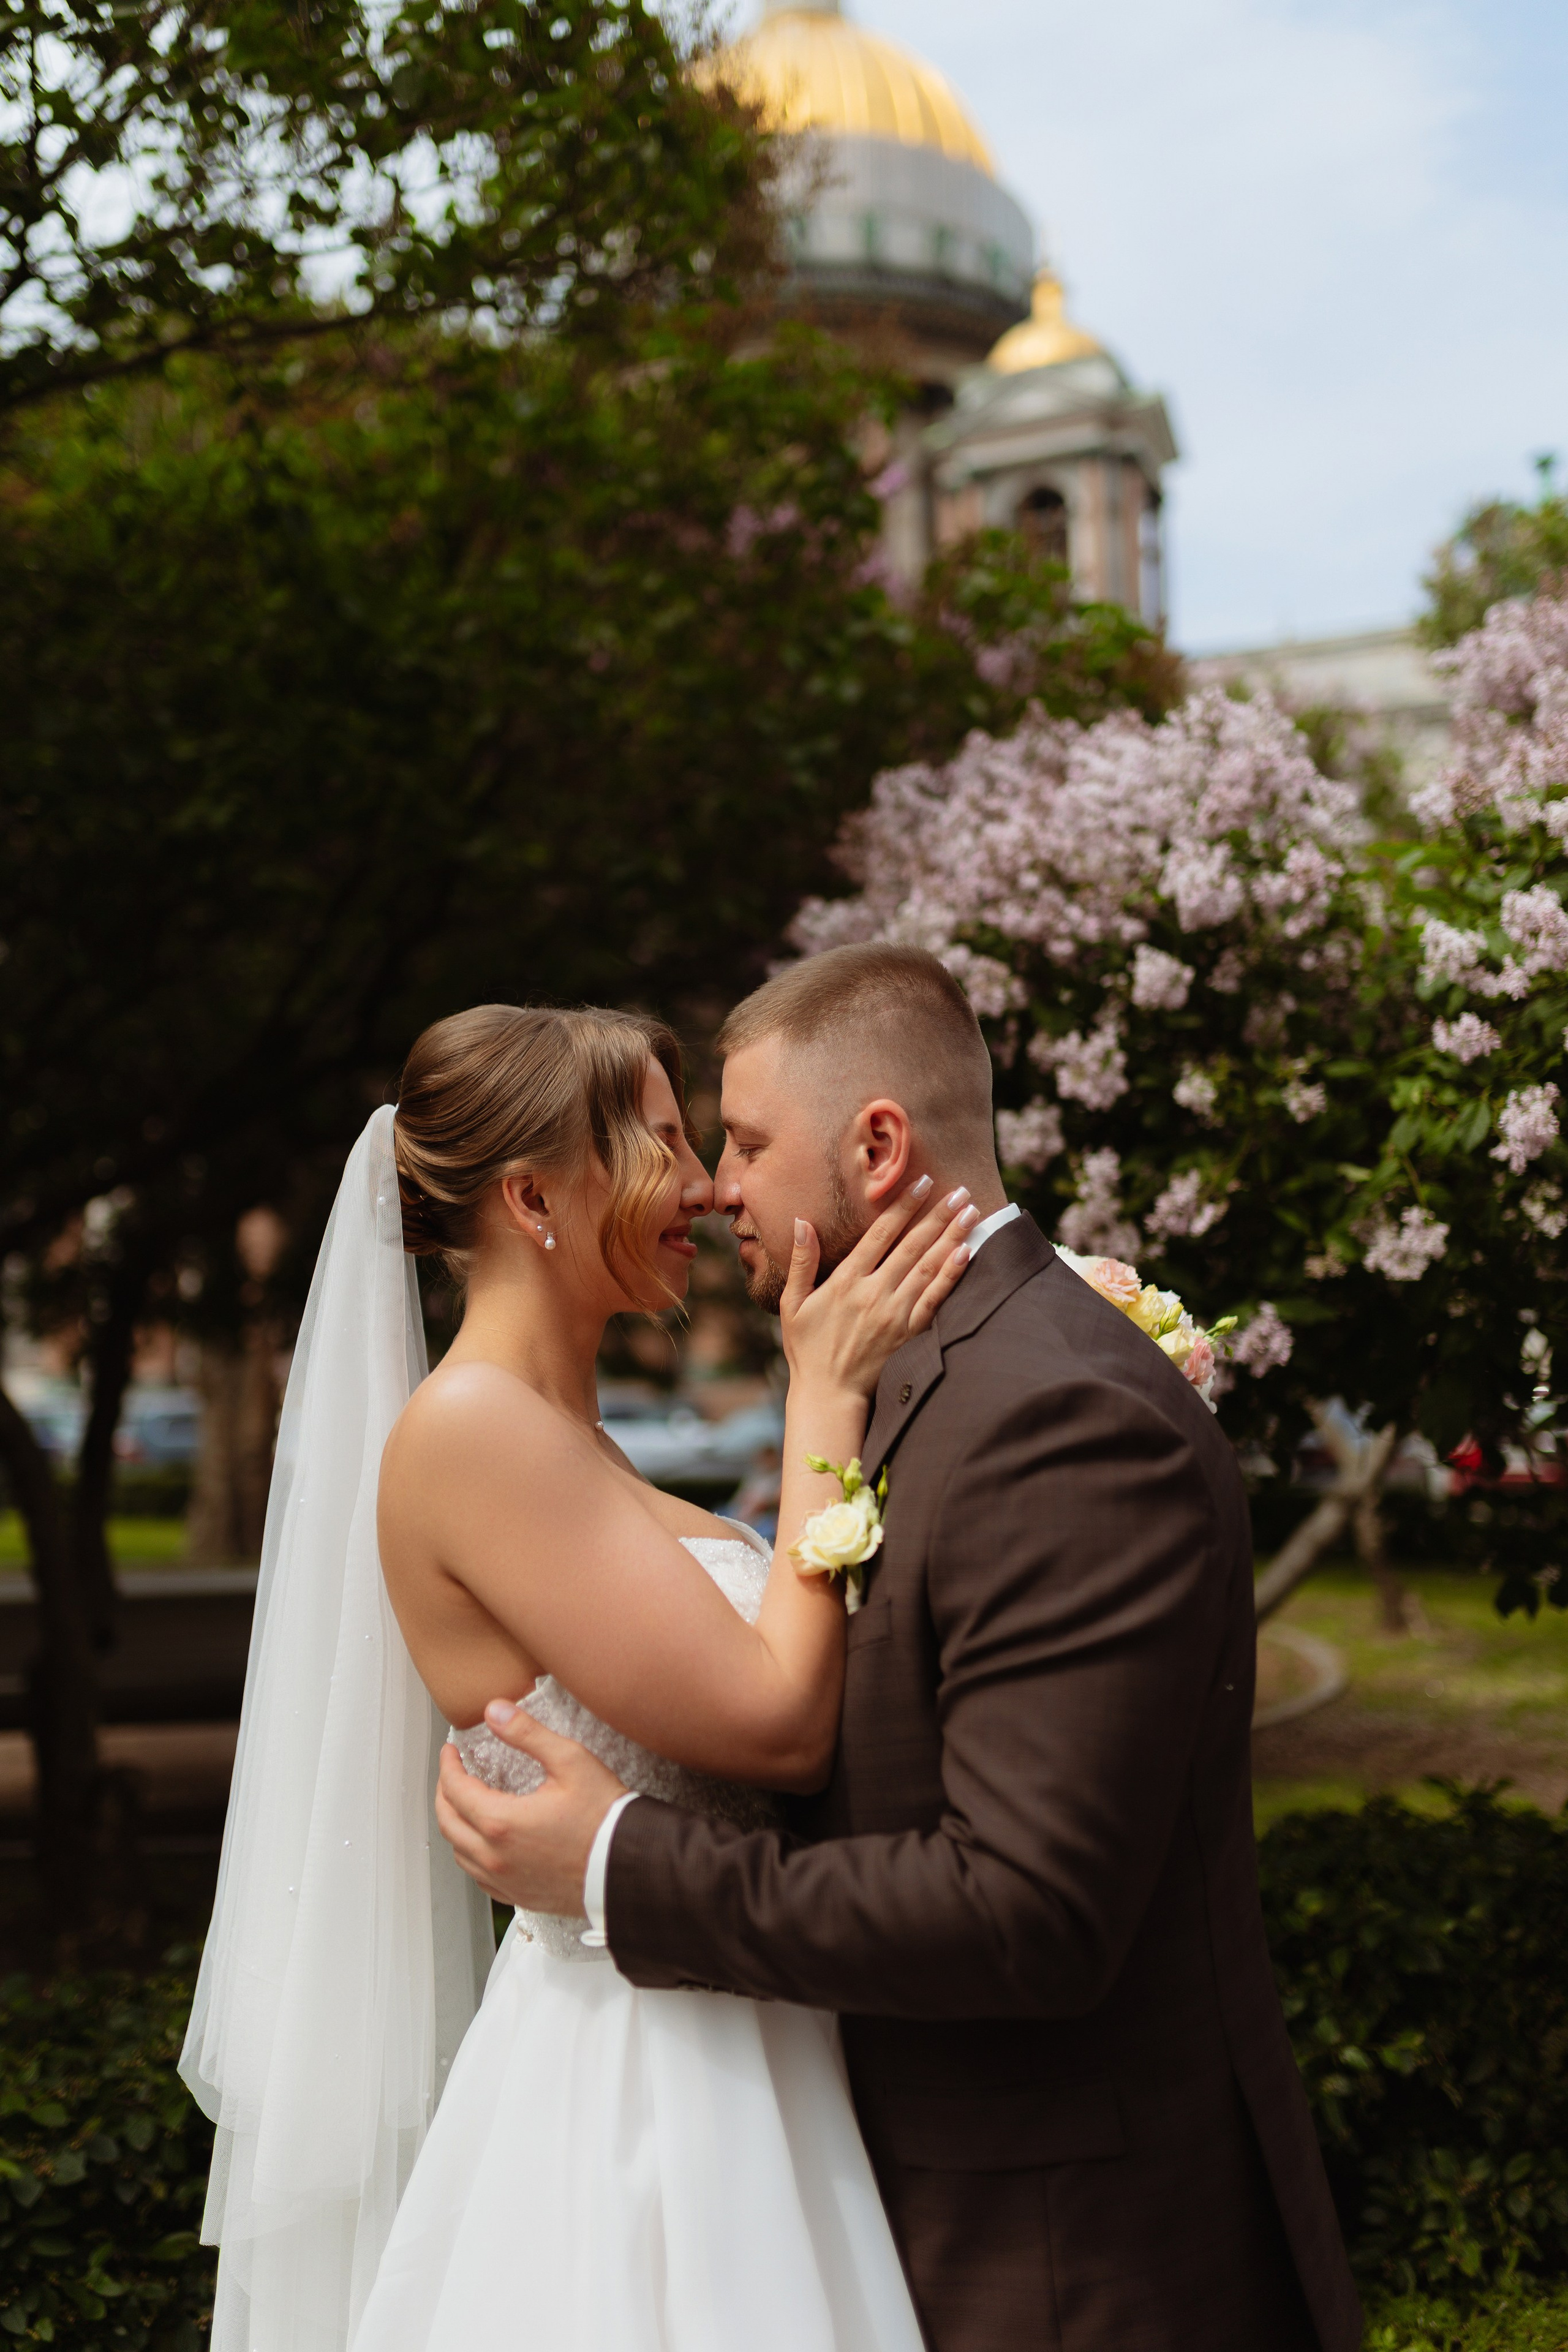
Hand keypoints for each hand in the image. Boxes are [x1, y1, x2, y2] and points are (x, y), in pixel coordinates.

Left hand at [435, 1706, 628, 1918]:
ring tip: (464, 1804)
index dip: (448, 1765)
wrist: (628, 1867)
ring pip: (459, 1852)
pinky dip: (471, 1854)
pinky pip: (478, 1877)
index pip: (455, 1789)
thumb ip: (528, 1733)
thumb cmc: (605, 1817)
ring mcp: (505, 1880)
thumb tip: (494, 1711)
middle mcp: (495, 1856)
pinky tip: (483, 1842)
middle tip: (452, 1773)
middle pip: (448, 1822)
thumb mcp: (570, 1761)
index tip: (451, 1751)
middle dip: (444, 1793)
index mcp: (502, 1822)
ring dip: (455, 1824)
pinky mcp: (518, 1896)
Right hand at [781, 1178, 979, 1399]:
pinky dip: (951, 1276)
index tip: (922, 1183)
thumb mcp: (792, 1303)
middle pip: (912, 1246)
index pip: (880, 1235)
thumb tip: (801, 1222)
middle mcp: (873, 1293)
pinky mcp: (909, 1334)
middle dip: (937, 1215)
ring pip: (928, 1268)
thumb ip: (801, 1262)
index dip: (903, 1207)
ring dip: (951, 1237)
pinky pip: (935, 1300)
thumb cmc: (807, 1348)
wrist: (829, 1394)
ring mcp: (894, 1314)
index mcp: (845, 1282)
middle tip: (960, 1190)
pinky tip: (966, 1254)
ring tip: (971, 1212)